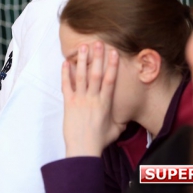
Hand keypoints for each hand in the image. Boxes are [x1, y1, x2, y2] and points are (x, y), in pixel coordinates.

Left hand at [62, 41, 126, 157]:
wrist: (83, 149)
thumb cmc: (99, 141)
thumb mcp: (116, 130)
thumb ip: (121, 120)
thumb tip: (127, 115)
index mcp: (105, 103)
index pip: (110, 80)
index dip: (113, 66)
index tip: (114, 53)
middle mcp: (93, 98)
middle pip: (96, 74)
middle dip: (98, 57)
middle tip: (98, 43)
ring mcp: (80, 100)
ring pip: (81, 76)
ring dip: (82, 61)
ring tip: (83, 47)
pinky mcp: (68, 103)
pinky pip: (66, 86)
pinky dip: (65, 74)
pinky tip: (65, 63)